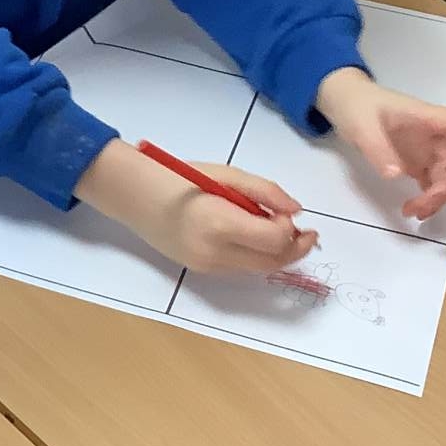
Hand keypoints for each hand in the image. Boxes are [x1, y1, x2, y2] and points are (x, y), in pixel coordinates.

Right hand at [76, 139, 318, 274]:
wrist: (137, 197)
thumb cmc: (181, 177)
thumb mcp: (227, 174)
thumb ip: (265, 192)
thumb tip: (296, 211)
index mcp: (220, 224)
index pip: (274, 239)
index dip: (290, 228)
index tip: (286, 212)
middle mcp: (214, 252)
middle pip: (272, 262)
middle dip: (296, 249)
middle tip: (308, 233)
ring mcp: (207, 266)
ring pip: (258, 269)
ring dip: (276, 253)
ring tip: (279, 231)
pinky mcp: (201, 271)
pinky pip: (240, 267)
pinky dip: (255, 255)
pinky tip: (253, 237)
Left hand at [316, 68, 445, 220]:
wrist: (346, 102)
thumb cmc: (356, 106)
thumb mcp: (362, 127)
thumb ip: (378, 149)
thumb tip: (395, 175)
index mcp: (431, 117)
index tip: (437, 177)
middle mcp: (437, 134)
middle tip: (421, 207)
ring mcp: (431, 150)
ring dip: (440, 196)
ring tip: (414, 212)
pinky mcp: (421, 163)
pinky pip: (437, 182)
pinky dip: (431, 197)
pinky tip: (413, 208)